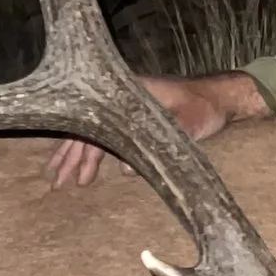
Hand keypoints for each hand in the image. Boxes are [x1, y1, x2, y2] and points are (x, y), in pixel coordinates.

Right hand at [48, 71, 269, 188]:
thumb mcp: (186, 123)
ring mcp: (124, 108)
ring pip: (93, 133)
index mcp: (127, 93)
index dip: (80, 151)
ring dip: (77, 156)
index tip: (71, 174)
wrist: (220, 97)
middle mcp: (119, 98)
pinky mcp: (133, 118)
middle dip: (69, 157)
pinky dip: (94, 152)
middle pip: (86, 129)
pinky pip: (106, 135)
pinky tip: (83, 168)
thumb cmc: (204, 106)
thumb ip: (158, 143)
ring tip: (62, 179)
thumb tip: (126, 171)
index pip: (93, 123)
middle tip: (56, 183)